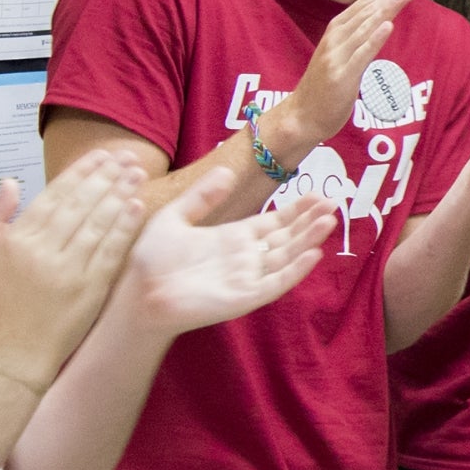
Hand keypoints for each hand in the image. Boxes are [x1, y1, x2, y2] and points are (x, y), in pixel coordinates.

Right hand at [0, 150, 148, 388]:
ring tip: (136, 175)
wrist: (17, 350)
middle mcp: (43, 251)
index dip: (80, 172)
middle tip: (127, 157)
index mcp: (19, 240)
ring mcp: (69, 270)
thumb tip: (11, 182)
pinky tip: (137, 207)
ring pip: (98, 223)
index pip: (54, 195)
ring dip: (120, 194)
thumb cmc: (3, 301)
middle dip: (106, 176)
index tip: (100, 155)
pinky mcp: (90, 289)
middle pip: (81, 204)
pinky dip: (125, 227)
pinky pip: (111, 251)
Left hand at [112, 167, 333, 336]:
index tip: (318, 194)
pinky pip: (275, 283)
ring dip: (308, 241)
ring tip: (329, 222)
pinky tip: (313, 254)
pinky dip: (295, 271)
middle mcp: (246, 258)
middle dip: (310, 222)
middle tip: (333, 203)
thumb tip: (226, 171)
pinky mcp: (244, 297)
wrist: (137, 294)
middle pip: (287, 238)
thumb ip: (201, 196)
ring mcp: (247, 278)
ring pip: (287, 257)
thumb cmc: (151, 260)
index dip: (297, 210)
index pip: (274, 222)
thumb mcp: (174, 217)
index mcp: (233, 238)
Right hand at [272, 0, 425, 160]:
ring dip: (386, 9)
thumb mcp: (343, 49)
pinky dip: (373, 39)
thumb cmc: (326, 83)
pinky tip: (387, 26)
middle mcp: (335, 38)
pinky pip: (360, 55)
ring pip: (365, 28)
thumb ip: (361, 24)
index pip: (366, 3)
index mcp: (336, 29)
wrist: (302, 116)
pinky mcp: (341, 76)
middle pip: (368, 11)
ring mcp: (336, 56)